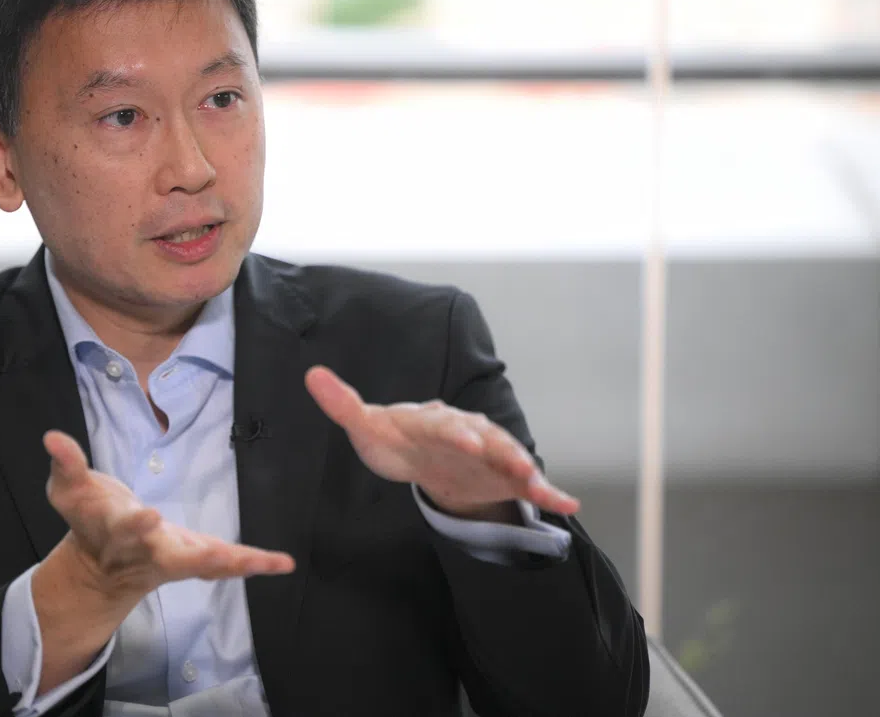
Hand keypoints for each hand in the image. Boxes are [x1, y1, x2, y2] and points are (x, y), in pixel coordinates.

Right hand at [32, 430, 294, 693]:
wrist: (100, 568)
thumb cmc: (88, 518)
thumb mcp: (69, 490)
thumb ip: (65, 464)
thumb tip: (51, 437)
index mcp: (115, 532)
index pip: (124, 527)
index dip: (134, 524)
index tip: (148, 515)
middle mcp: (148, 552)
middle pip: (171, 557)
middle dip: (193, 555)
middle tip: (217, 555)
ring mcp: (174, 560)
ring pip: (205, 566)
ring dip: (234, 564)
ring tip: (268, 562)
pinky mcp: (195, 560)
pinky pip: (226, 565)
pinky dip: (253, 564)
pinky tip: (283, 563)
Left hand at [304, 366, 579, 519]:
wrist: (425, 461)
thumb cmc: (396, 441)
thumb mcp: (367, 427)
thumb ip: (343, 404)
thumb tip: (311, 374)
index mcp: (434, 420)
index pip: (443, 423)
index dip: (454, 432)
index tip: (463, 441)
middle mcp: (468, 431)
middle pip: (483, 436)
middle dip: (492, 447)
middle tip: (505, 458)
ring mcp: (490, 453)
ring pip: (510, 455)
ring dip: (523, 465)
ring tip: (534, 479)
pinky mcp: (505, 476)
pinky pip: (531, 484)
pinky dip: (550, 492)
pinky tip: (569, 504)